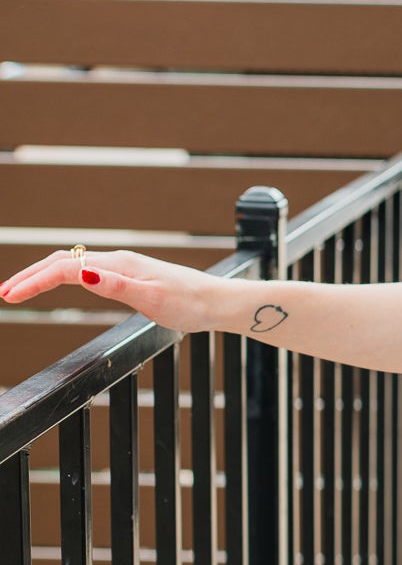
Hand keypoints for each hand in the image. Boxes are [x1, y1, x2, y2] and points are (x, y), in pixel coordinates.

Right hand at [0, 249, 218, 333]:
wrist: (216, 302)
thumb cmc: (189, 304)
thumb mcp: (152, 299)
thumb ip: (116, 287)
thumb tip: (81, 274)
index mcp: (117, 265)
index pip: (64, 268)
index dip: (34, 281)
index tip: (10, 297)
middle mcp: (116, 261)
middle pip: (61, 261)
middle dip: (30, 276)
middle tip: (3, 294)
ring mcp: (121, 267)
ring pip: (71, 264)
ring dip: (42, 274)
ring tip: (19, 289)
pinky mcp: (127, 275)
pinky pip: (84, 270)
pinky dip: (61, 276)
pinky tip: (55, 283)